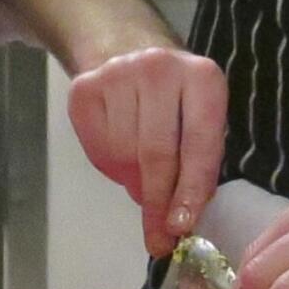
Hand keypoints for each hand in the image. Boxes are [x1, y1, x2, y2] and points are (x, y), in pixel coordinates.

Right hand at [68, 47, 227, 257]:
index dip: (190, 190)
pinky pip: (96, 145)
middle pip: (157, 153)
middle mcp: (161, 68)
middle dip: (158, 202)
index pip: (199, 143)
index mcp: (203, 77)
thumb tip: (177, 222)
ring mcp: (119, 73)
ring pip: (124, 154)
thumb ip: (195, 164)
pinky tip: (118, 149)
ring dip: (132, 178)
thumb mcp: (198, 121)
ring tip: (139, 171)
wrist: (126, 50)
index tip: (181, 227)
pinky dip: (108, 163)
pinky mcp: (85, 86)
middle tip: (158, 238)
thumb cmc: (174, 100)